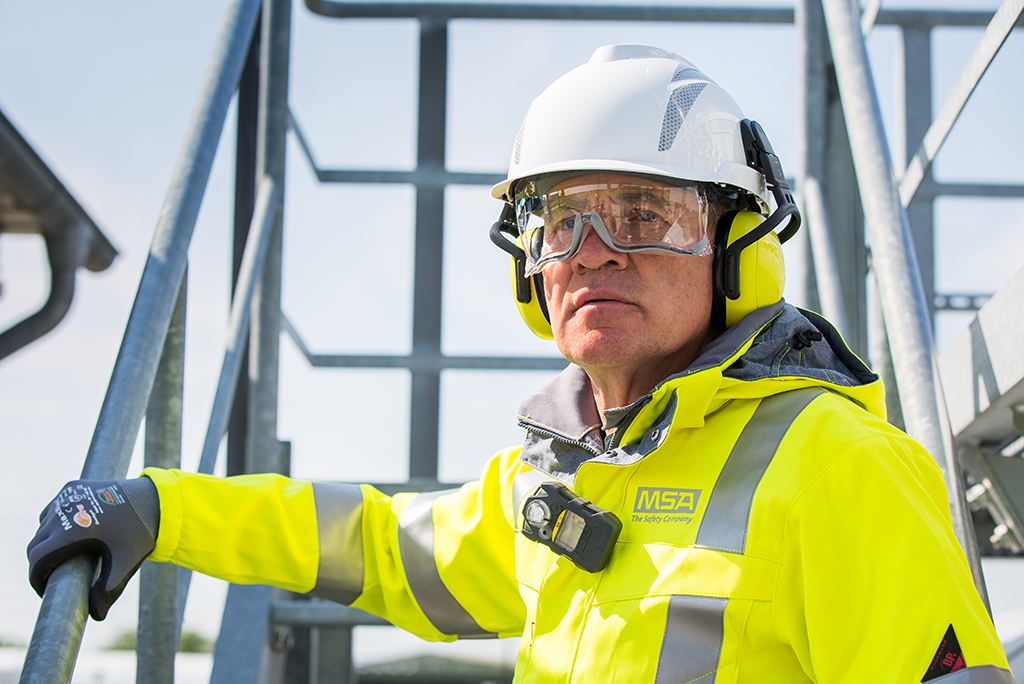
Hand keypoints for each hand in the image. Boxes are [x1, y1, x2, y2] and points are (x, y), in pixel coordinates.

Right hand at [28, 477, 159, 620]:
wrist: (156, 498)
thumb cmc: (141, 531)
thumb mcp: (126, 563)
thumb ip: (108, 591)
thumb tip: (96, 616)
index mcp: (71, 530)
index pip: (37, 558)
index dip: (36, 578)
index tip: (44, 590)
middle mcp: (63, 510)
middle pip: (36, 543)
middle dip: (41, 562)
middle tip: (54, 577)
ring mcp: (67, 496)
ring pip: (43, 525)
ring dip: (47, 541)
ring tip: (61, 557)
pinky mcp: (73, 487)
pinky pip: (54, 509)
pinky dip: (55, 522)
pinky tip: (68, 534)